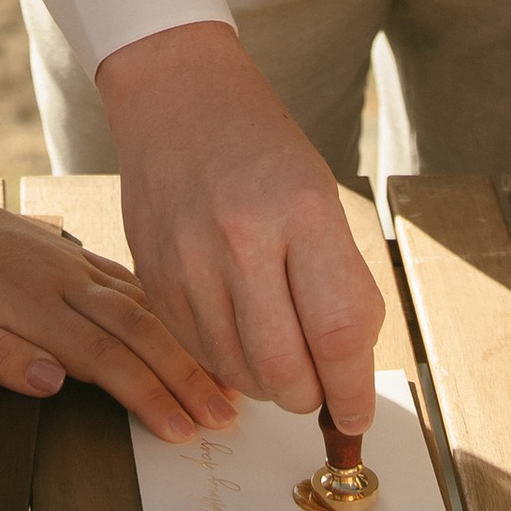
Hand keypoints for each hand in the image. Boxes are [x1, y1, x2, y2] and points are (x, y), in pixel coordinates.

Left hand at [0, 128, 236, 447]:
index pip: (104, 358)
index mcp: (37, 306)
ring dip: (189, 345)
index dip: (147, 395)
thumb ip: (2, 354)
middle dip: (187, 377)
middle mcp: (68, 283)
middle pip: (139, 332)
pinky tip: (195, 330)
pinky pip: (134, 283)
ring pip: (147, 306)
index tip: (182, 428)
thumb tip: (53, 382)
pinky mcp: (81, 256)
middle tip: (225, 416)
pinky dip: (169, 309)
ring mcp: (79, 266)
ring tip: (228, 381)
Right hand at [95, 25, 382, 426]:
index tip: (357, 414)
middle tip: (319, 386)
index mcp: (301, 211)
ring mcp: (188, 261)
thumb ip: (340, 285)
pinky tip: (241, 329)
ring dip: (270, 384)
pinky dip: (228, 361)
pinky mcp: (153, 277)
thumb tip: (348, 373)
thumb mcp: (322, 198)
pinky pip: (198, 353)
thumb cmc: (261, 147)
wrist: (176, 96)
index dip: (353, 391)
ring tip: (281, 350)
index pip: (337, 334)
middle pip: (285, 370)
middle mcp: (241, 239)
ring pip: (240, 373)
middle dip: (311, 397)